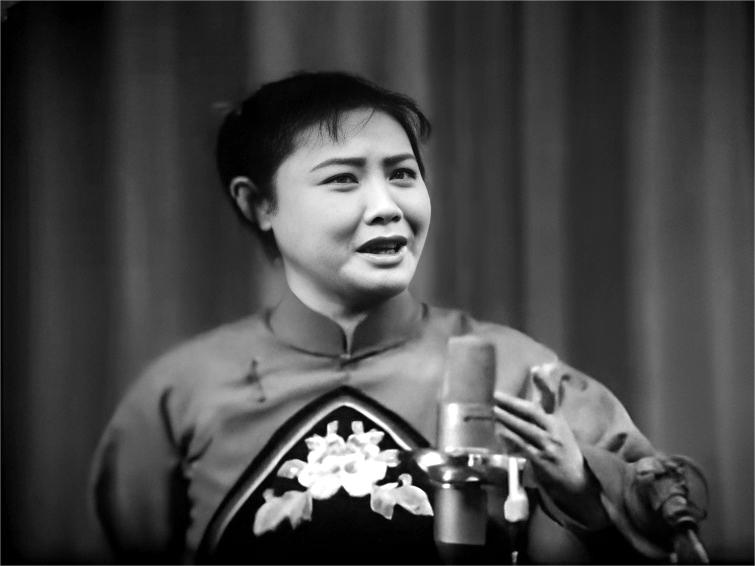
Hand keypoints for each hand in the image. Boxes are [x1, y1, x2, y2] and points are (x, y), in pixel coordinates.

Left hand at [494, 374, 586, 496]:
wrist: (576, 479)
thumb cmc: (561, 445)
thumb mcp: (557, 422)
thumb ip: (546, 399)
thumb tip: (540, 369)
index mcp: (558, 419)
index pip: (552, 397)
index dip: (545, 383)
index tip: (536, 369)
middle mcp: (554, 430)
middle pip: (533, 412)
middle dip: (514, 404)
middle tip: (497, 396)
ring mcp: (548, 445)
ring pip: (526, 429)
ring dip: (509, 420)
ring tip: (495, 411)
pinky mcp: (541, 459)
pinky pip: (524, 446)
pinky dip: (511, 438)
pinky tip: (500, 432)